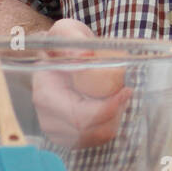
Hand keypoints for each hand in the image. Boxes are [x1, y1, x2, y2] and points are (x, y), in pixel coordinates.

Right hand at [32, 17, 132, 148]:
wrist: (59, 56)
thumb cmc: (64, 43)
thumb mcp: (66, 31)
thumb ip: (71, 39)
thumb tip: (84, 55)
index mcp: (45, 95)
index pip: (79, 116)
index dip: (107, 108)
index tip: (126, 90)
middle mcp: (47, 119)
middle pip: (91, 130)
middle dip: (115, 112)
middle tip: (126, 91)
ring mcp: (57, 131)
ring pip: (97, 137)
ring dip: (114, 118)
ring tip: (118, 95)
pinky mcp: (68, 137)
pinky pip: (97, 139)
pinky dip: (109, 124)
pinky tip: (111, 106)